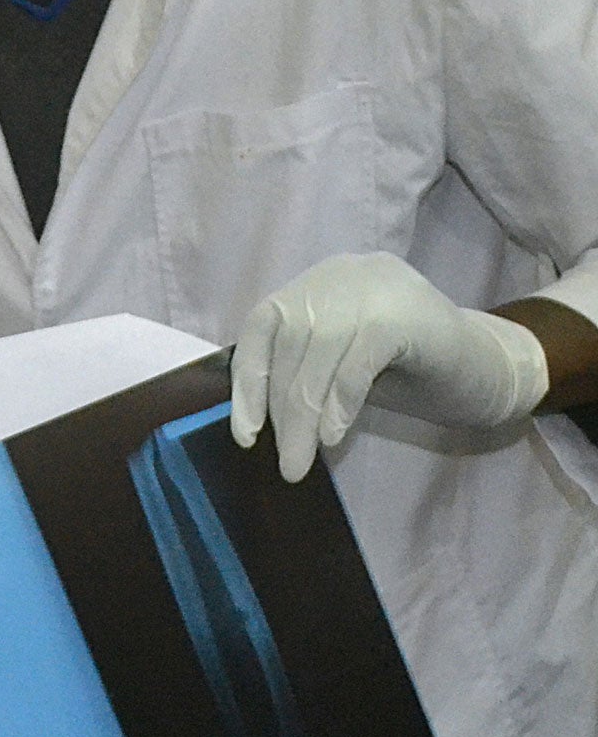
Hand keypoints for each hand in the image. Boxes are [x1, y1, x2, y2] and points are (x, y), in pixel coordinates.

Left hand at [230, 251, 548, 481]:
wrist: (489, 369)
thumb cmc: (406, 373)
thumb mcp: (338, 368)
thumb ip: (300, 374)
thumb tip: (251, 417)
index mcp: (319, 283)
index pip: (264, 324)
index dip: (249, 380)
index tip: (246, 434)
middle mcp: (344, 273)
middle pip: (292, 342)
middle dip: (283, 409)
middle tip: (288, 463)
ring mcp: (378, 284)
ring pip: (321, 352)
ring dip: (306, 416)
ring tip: (304, 461)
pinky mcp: (408, 310)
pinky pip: (358, 359)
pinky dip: (340, 401)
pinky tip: (335, 436)